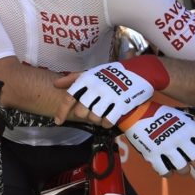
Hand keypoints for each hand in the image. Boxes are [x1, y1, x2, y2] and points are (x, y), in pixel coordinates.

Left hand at [54, 55, 169, 126]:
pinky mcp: (120, 104)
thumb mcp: (91, 71)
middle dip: (84, 115)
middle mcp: (95, 88)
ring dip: (95, 120)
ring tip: (101, 114)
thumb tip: (55, 84)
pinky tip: (107, 120)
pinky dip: (105, 123)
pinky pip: (107, 121)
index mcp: (86, 79)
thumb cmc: (112, 73)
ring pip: (93, 118)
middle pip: (80, 112)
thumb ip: (73, 79)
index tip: (58, 122)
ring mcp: (108, 96)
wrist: (138, 71)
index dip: (61, 111)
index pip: (68, 98)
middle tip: (91, 111)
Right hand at [121, 102, 194, 178]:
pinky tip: (168, 168)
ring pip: (184, 170)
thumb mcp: (186, 116)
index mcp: (191, 130)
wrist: (135, 112)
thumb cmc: (163, 114)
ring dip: (185, 171)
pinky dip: (169, 173)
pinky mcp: (153, 154)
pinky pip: (166, 172)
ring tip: (182, 167)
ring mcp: (166, 148)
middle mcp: (181, 140)